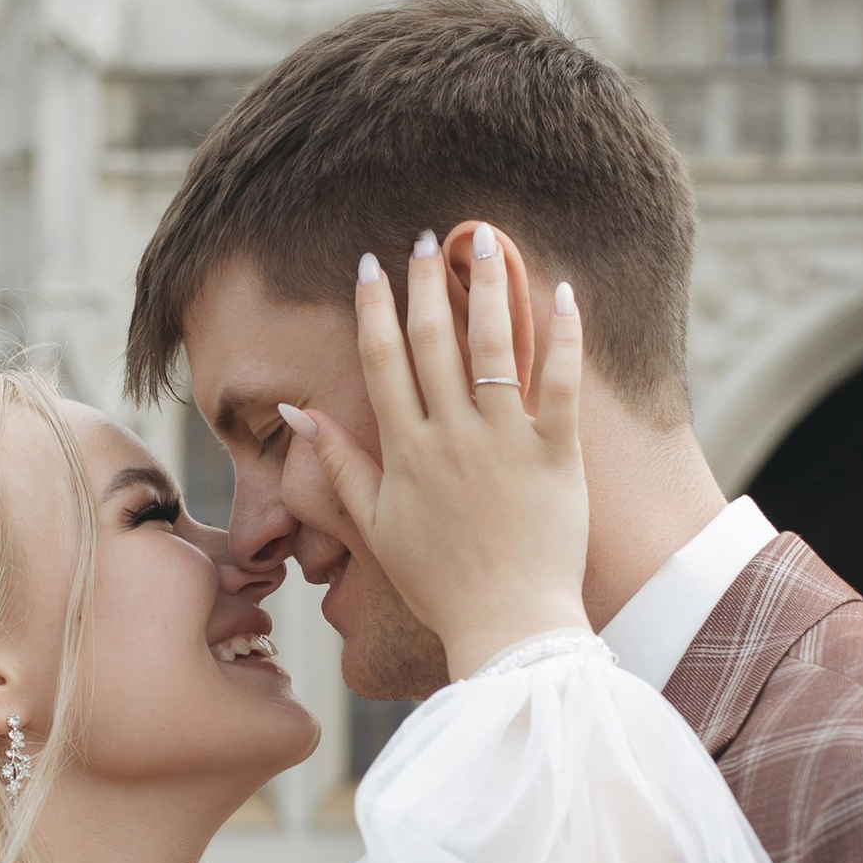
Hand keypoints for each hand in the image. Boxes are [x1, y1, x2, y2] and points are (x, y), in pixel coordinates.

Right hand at [280, 228, 588, 678]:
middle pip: (433, 340)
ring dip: (489, 288)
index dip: (375, 305)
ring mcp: (504, 442)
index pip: (381, 358)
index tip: (373, 264)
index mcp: (404, 449)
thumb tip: (298, 412)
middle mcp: (450, 435)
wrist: (507, 625)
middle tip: (431, 237)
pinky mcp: (556, 454)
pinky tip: (563, 292)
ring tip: (489, 240)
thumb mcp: (374, 525)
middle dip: (428, 281)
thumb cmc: (439, 582)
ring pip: (492, 347)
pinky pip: (561, 382)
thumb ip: (338, 464)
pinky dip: (564, 334)